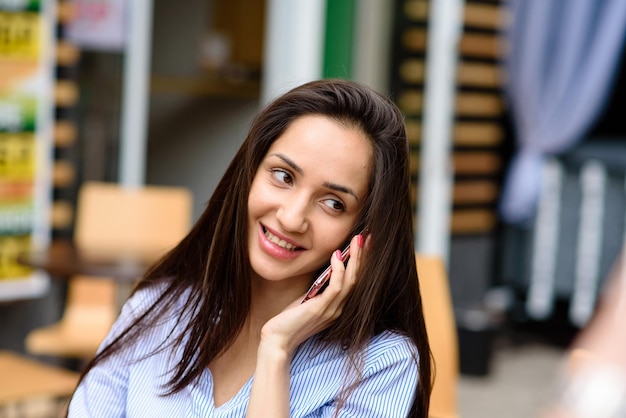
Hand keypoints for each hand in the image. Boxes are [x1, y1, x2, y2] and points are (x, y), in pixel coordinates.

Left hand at [259, 233, 366, 355]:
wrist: (277, 340)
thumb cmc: (290, 319)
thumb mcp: (308, 300)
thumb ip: (319, 288)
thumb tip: (328, 268)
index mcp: (338, 307)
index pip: (355, 281)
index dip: (362, 263)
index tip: (364, 244)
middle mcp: (339, 309)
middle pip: (358, 279)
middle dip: (364, 257)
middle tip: (369, 236)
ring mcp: (332, 310)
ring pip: (351, 281)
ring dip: (356, 259)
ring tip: (358, 240)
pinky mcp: (321, 309)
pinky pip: (336, 287)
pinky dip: (339, 270)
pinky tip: (337, 256)